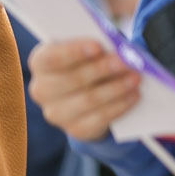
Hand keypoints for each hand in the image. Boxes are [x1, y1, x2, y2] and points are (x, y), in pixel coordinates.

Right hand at [27, 40, 141, 142]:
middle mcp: (41, 90)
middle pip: (72, 79)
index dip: (73, 52)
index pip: (51, 58)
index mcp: (40, 63)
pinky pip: (100, 118)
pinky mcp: (75, 129)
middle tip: (125, 62)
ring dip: (115, 88)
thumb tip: (116, 50)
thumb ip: (93, 49)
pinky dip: (120, 105)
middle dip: (101, 69)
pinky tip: (133, 95)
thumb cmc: (85, 65)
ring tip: (134, 78)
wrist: (85, 99)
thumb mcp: (84, 52)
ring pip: (88, 99)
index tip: (97, 46)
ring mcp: (56, 113)